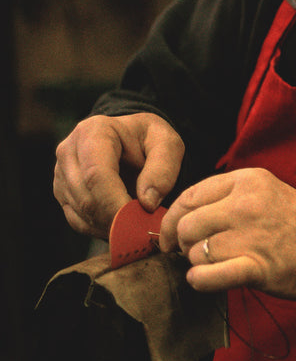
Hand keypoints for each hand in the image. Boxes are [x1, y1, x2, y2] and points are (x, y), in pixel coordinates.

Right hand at [54, 113, 184, 237]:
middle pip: (86, 197)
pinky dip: (103, 228)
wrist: (136, 141)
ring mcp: (62, 174)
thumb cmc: (151, 140)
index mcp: (93, 132)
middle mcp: (69, 151)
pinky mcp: (63, 193)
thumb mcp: (168, 144)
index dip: (116, 202)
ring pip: (81, 212)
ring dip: (111, 225)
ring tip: (139, 222)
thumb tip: (148, 203)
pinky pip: (78, 221)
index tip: (139, 220)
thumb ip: (163, 169)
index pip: (96, 174)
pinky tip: (124, 224)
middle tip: (145, 226)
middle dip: (116, 217)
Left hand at [158, 168, 295, 298]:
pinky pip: (211, 276)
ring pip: (197, 252)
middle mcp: (247, 204)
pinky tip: (203, 280)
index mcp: (247, 180)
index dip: (172, 218)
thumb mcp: (265, 192)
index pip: (190, 195)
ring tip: (213, 264)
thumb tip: (183, 215)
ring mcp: (252, 235)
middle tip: (193, 252)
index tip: (170, 234)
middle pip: (187, 224)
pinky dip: (200, 281)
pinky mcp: (258, 267)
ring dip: (198, 263)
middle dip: (182, 243)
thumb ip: (227, 197)